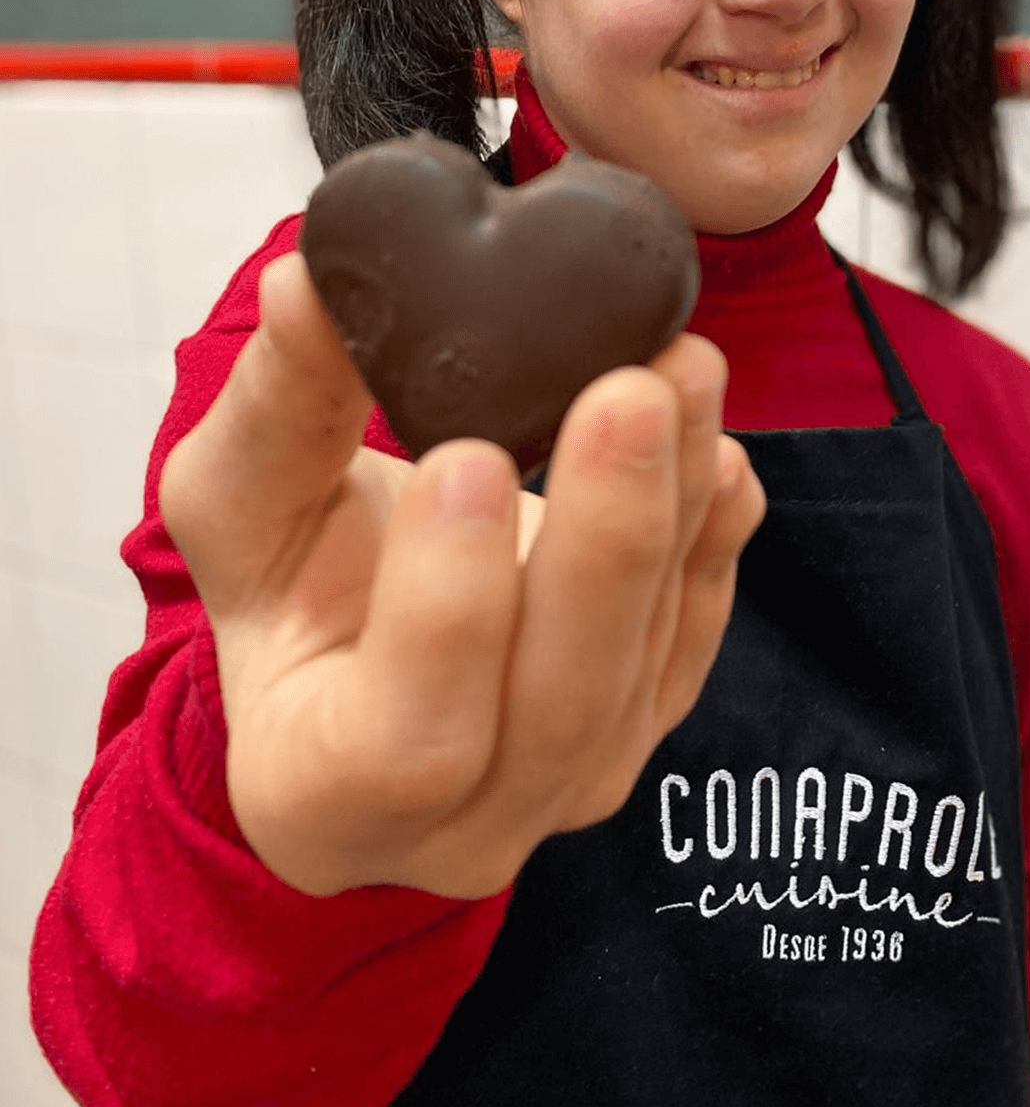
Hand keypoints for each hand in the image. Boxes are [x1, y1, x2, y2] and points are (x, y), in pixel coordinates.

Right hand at [160, 250, 764, 899]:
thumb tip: (308, 284)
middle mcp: (466, 822)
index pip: (405, 739)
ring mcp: (573, 782)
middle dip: (606, 541)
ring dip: (676, 508)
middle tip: (629, 390)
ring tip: (681, 371)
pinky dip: (718, 541)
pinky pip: (698, 639)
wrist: (356, 644)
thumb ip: (273, 412)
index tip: (468, 456)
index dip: (450, 608)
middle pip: (563, 704)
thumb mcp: (235, 508)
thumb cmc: (283, 590)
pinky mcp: (645, 719)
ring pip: (646, 661)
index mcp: (324, 792)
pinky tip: (717, 449)